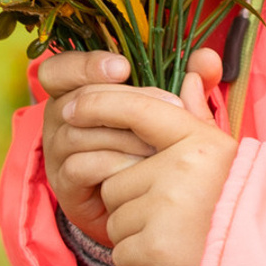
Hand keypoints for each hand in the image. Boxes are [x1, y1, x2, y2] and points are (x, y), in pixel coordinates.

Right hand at [38, 48, 223, 249]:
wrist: (139, 207)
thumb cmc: (151, 149)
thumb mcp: (175, 114)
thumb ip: (191, 83)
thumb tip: (207, 58)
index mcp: (76, 91)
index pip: (58, 69)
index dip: (85, 65)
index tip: (123, 68)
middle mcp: (60, 118)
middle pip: (75, 99)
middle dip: (124, 102)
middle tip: (171, 107)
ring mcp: (57, 152)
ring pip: (77, 133)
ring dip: (124, 137)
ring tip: (160, 144)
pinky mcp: (65, 184)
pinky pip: (79, 167)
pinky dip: (113, 165)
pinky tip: (140, 169)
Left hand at [65, 60, 234, 265]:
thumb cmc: (245, 206)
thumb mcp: (225, 155)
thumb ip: (198, 117)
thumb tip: (192, 74)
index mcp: (196, 140)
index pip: (138, 109)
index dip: (99, 103)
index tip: (73, 107)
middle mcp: (178, 167)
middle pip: (116, 179)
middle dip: (132, 205)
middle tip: (171, 220)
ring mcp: (166, 206)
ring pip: (116, 218)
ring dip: (136, 236)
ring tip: (176, 241)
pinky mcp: (157, 246)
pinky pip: (121, 252)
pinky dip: (139, 264)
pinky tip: (170, 262)